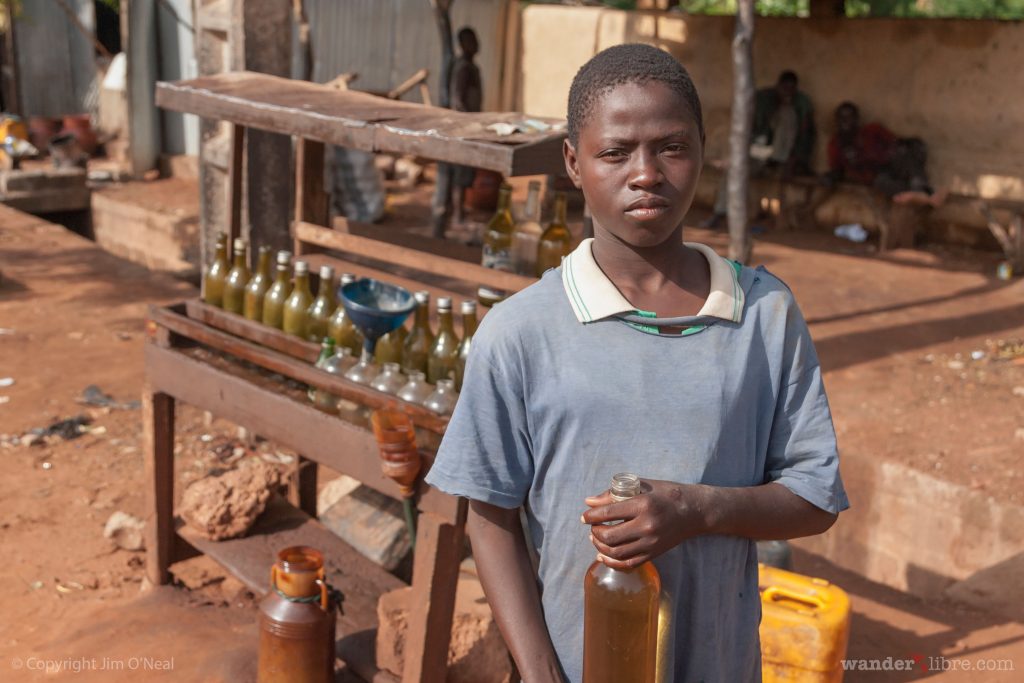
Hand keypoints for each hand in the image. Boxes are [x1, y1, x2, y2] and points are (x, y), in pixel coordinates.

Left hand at [581, 480, 710, 569]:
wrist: (695, 512)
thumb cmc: (668, 494)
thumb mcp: (642, 486)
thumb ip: (614, 494)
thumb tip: (589, 502)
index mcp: (643, 505)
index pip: (608, 513)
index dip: (591, 516)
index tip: (584, 517)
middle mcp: (647, 526)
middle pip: (610, 536)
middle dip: (595, 532)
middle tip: (592, 527)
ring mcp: (651, 543)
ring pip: (617, 552)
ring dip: (601, 547)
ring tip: (596, 538)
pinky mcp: (654, 553)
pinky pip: (628, 563)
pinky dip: (612, 561)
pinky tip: (604, 554)